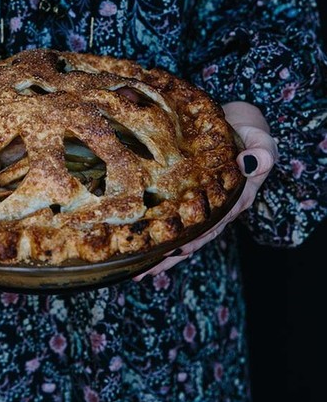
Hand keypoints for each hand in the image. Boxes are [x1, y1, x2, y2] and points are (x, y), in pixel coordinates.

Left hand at [133, 100, 278, 281]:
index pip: (216, 223)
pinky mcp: (192, 203)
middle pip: (196, 238)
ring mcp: (205, 209)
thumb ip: (261, 154)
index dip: (199, 236)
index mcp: (236, 200)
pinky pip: (176, 224)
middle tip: (147, 270)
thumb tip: (250, 162)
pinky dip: (160, 239)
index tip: (181, 249)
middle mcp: (220, 211)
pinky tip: (142, 252)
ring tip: (139, 271)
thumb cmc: (252, 137)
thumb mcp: (263, 144)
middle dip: (172, 255)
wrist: (240, 129)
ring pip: (184, 237)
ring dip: (163, 255)